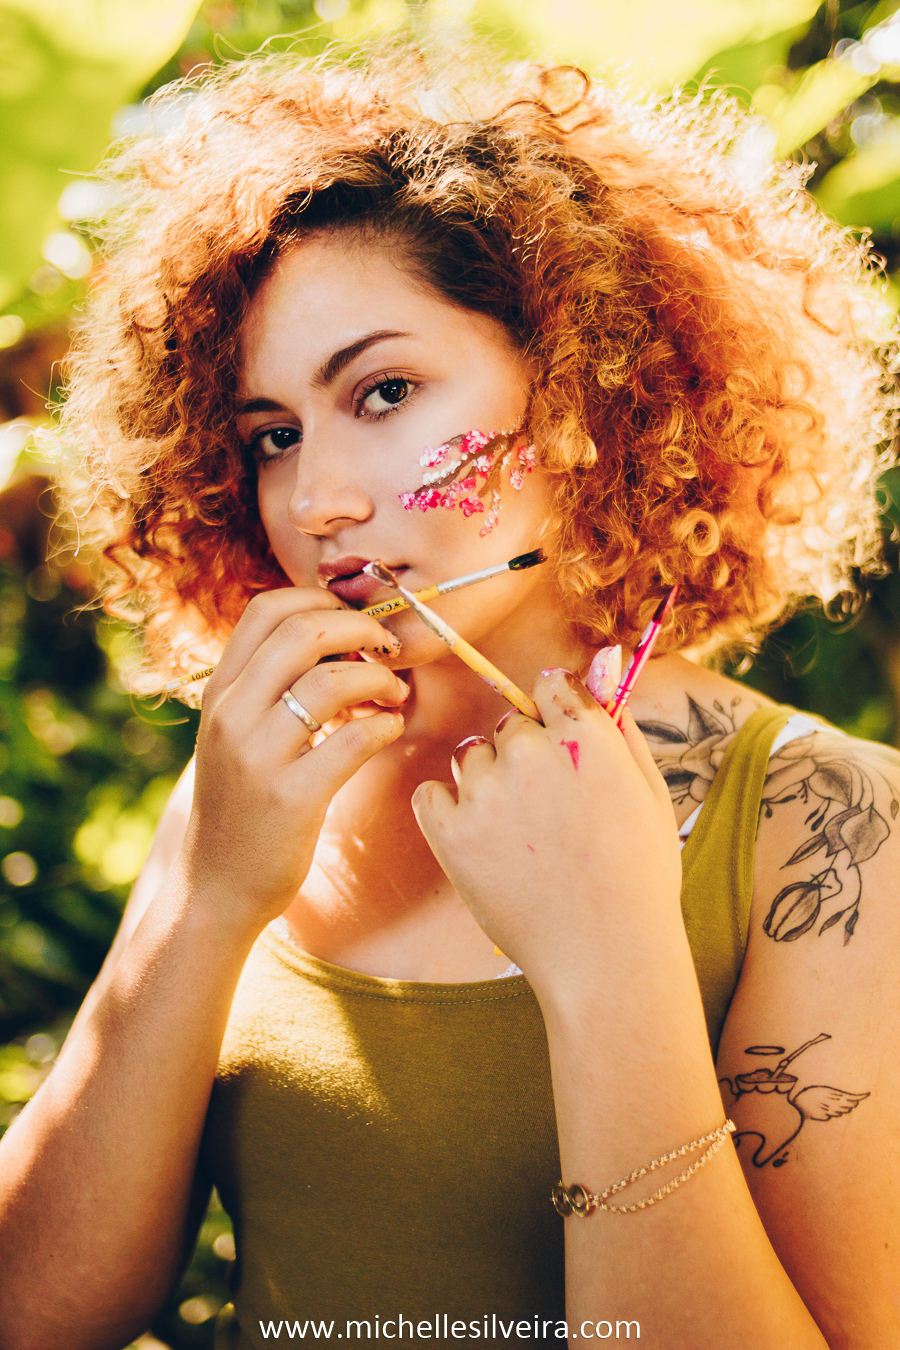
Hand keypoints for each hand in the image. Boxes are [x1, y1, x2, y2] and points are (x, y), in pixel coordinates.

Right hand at [180, 588, 408, 932]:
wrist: (215, 888)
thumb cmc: (241, 805)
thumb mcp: (235, 734)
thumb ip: (266, 686)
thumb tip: (333, 634)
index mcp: (220, 692)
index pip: (266, 608)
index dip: (320, 599)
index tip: (354, 621)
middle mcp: (232, 715)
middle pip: (304, 631)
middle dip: (361, 629)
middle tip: (388, 650)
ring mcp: (258, 756)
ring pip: (332, 681)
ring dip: (380, 679)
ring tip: (394, 695)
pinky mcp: (291, 798)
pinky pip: (353, 740)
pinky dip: (384, 726)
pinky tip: (389, 730)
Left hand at [411, 668, 681, 1004]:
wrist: (607, 957)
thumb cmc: (638, 875)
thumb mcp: (648, 790)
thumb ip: (619, 718)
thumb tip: (603, 656)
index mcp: (585, 735)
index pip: (550, 688)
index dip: (556, 723)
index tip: (564, 760)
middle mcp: (531, 753)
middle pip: (507, 725)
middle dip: (523, 758)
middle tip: (551, 817)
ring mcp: (486, 793)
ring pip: (470, 759)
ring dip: (488, 787)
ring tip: (524, 841)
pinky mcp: (450, 833)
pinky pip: (431, 795)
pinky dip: (448, 815)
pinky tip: (483, 846)